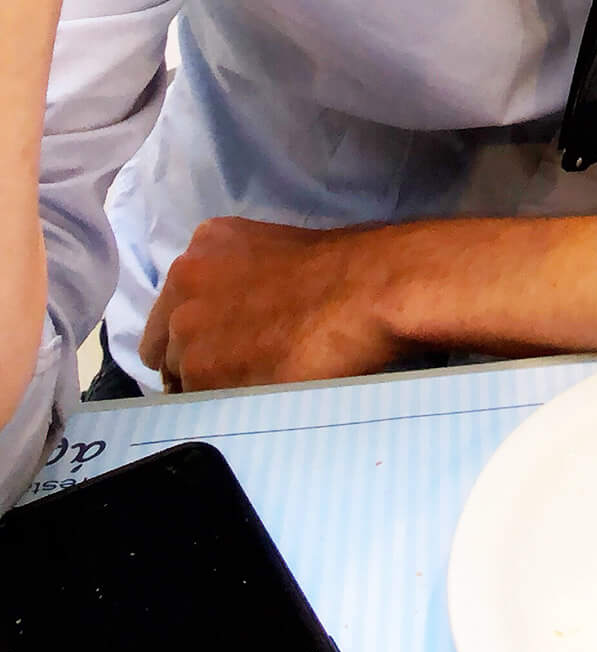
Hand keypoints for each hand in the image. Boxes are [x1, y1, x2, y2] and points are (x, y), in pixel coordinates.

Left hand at [140, 211, 596, 392]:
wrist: (375, 289)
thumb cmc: (351, 269)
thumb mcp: (284, 253)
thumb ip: (247, 280)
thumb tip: (245, 317)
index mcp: (205, 243)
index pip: (176, 307)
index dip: (203, 335)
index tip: (234, 346)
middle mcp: (183, 280)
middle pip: (167, 345)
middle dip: (198, 362)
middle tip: (249, 372)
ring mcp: (189, 327)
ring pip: (182, 380)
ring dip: (215, 387)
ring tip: (266, 387)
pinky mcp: (204, 373)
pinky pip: (204, 407)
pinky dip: (230, 408)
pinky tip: (268, 399)